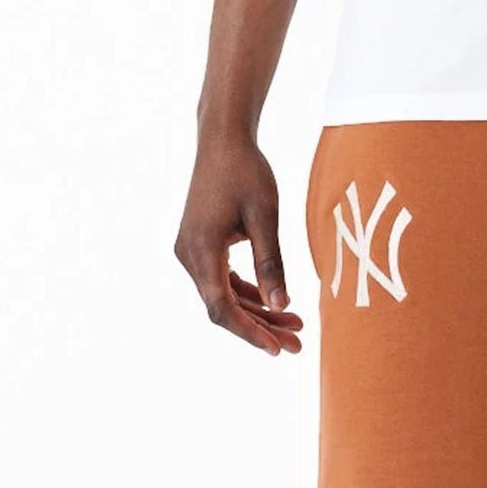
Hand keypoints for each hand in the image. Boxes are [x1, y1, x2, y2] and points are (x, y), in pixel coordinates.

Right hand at [174, 134, 303, 354]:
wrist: (223, 139)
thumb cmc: (246, 171)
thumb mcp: (265, 218)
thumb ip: (272, 264)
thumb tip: (282, 306)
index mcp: (201, 249)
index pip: (222, 307)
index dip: (249, 332)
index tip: (276, 349)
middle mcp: (189, 255)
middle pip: (224, 307)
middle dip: (261, 328)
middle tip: (297, 345)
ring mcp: (192, 252)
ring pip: (225, 297)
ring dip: (258, 313)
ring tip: (295, 326)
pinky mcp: (201, 247)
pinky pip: (224, 281)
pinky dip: (249, 295)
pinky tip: (277, 304)